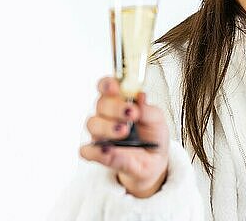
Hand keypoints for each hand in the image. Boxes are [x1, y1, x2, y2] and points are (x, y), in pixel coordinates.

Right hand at [80, 77, 169, 197]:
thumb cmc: (153, 135)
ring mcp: (101, 134)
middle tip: (132, 113)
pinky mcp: (99, 154)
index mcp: (120, 101)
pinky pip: (87, 151)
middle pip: (101, 104)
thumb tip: (140, 97)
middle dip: (116, 107)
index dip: (108, 84)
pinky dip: (96, 150)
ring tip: (124, 131)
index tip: (116, 87)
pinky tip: (108, 149)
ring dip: (108, 127)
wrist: (155, 161)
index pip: (107, 86)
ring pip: (93, 124)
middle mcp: (107, 115)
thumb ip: (149, 109)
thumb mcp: (157, 120)